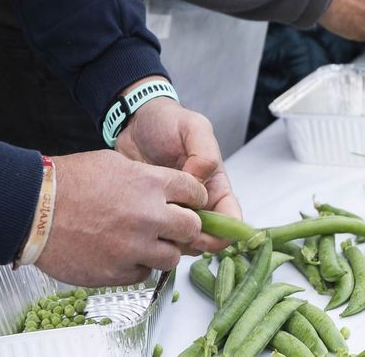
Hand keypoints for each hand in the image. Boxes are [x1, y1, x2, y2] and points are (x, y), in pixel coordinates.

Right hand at [36, 149, 207, 285]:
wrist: (34, 209)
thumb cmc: (68, 182)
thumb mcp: (114, 163)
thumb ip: (146, 178)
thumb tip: (165, 189)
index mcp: (151, 184)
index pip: (196, 194)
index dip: (194, 199)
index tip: (189, 204)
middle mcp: (149, 216)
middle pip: (191, 229)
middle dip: (184, 228)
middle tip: (172, 227)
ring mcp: (134, 247)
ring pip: (172, 258)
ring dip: (162, 250)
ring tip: (144, 243)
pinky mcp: (117, 272)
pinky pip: (143, 274)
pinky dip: (137, 266)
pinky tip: (122, 254)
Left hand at [114, 96, 238, 251]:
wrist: (133, 123)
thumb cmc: (167, 122)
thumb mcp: (193, 127)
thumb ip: (204, 153)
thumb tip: (199, 184)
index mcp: (215, 184)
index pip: (231, 219)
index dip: (223, 234)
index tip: (203, 234)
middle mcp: (199, 203)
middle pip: (208, 237)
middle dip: (195, 242)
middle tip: (174, 235)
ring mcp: (176, 210)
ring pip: (184, 241)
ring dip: (173, 241)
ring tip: (155, 228)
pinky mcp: (153, 213)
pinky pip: (159, 236)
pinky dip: (154, 237)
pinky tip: (142, 227)